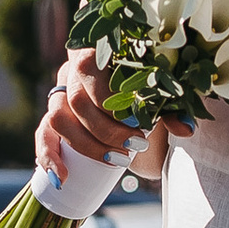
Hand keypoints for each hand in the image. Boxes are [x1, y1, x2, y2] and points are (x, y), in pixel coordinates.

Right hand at [37, 50, 168, 189]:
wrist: (142, 114)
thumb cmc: (152, 98)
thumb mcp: (165, 100)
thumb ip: (176, 111)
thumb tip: (185, 129)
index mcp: (96, 50)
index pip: (87, 65)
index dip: (109, 97)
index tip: (138, 121)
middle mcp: (72, 69)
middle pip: (76, 98)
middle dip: (107, 129)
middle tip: (136, 145)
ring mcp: (60, 94)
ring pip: (58, 118)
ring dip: (87, 145)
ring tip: (118, 160)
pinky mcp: (53, 119)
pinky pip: (43, 135)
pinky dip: (49, 157)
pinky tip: (63, 177)